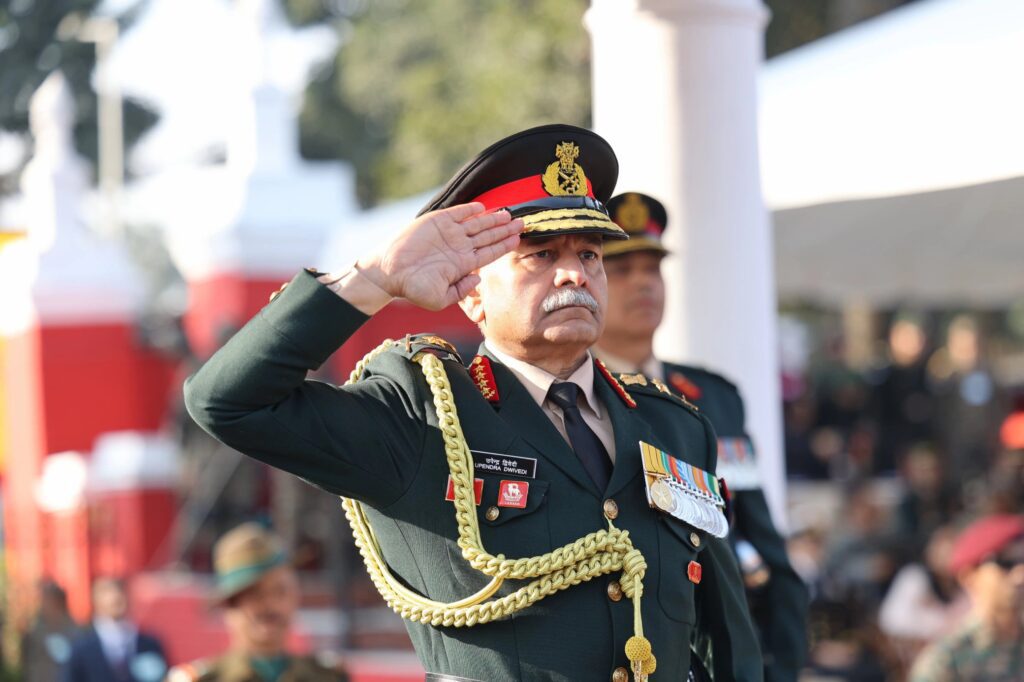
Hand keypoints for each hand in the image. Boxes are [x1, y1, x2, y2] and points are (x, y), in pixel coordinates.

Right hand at [357, 203, 522, 310]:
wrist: (389, 272)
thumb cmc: (413, 288)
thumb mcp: (440, 298)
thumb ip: (461, 291)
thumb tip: (478, 280)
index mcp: (462, 264)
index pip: (489, 253)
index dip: (504, 245)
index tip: (518, 239)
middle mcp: (458, 247)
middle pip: (488, 236)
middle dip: (505, 230)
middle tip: (522, 222)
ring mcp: (449, 233)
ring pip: (477, 224)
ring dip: (493, 219)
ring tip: (508, 214)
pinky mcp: (437, 222)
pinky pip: (457, 214)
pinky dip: (470, 210)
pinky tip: (484, 207)